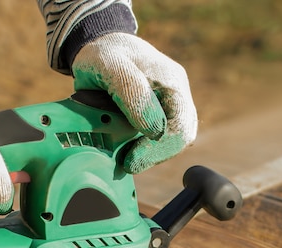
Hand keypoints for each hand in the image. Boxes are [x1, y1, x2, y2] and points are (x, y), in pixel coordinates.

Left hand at [72, 32, 197, 173]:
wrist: (100, 48)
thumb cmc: (103, 55)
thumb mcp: (109, 65)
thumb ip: (131, 92)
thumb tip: (154, 129)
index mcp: (172, 83)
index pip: (179, 127)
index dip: (156, 149)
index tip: (129, 161)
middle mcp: (177, 96)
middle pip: (180, 138)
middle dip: (154, 156)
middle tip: (126, 164)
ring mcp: (170, 106)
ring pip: (172, 142)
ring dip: (150, 154)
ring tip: (125, 158)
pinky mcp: (159, 116)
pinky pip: (160, 140)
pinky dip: (144, 150)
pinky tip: (126, 150)